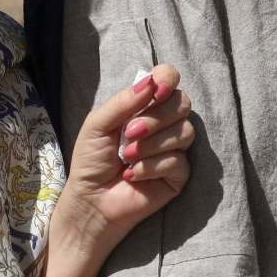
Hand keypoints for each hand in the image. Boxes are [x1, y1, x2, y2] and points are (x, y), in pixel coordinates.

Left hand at [58, 65, 194, 240]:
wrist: (90, 198)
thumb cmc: (91, 159)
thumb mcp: (97, 124)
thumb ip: (123, 102)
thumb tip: (151, 82)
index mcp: (144, 105)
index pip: (169, 78)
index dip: (168, 79)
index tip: (156, 92)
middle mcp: (163, 123)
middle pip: (183, 103)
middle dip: (156, 118)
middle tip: (130, 132)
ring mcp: (173, 148)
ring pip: (185, 132)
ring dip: (152, 144)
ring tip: (126, 157)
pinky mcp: (178, 174)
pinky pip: (178, 161)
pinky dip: (151, 167)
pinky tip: (132, 175)